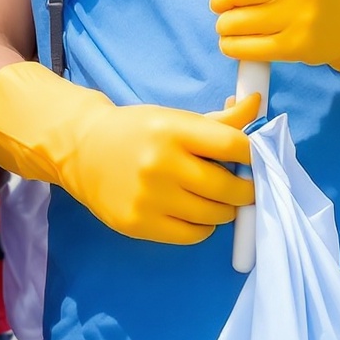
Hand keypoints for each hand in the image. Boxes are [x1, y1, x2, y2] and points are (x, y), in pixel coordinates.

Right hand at [0, 60, 255, 245]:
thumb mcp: (173, 118)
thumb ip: (219, 119)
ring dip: (224, 209)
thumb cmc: (136, 132)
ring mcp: (149, 197)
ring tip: (213, 197)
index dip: (254, 155)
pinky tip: (190, 211)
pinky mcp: (139, 223)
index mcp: (171, 130)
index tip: (256, 160)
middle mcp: (160, 164)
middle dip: (246, 189)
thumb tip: (258, 105)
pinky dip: (202, 226)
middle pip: (231, 188)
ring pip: (216, 215)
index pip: (234, 145)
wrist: (80, 150)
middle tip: (242, 186)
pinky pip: (194, 234)